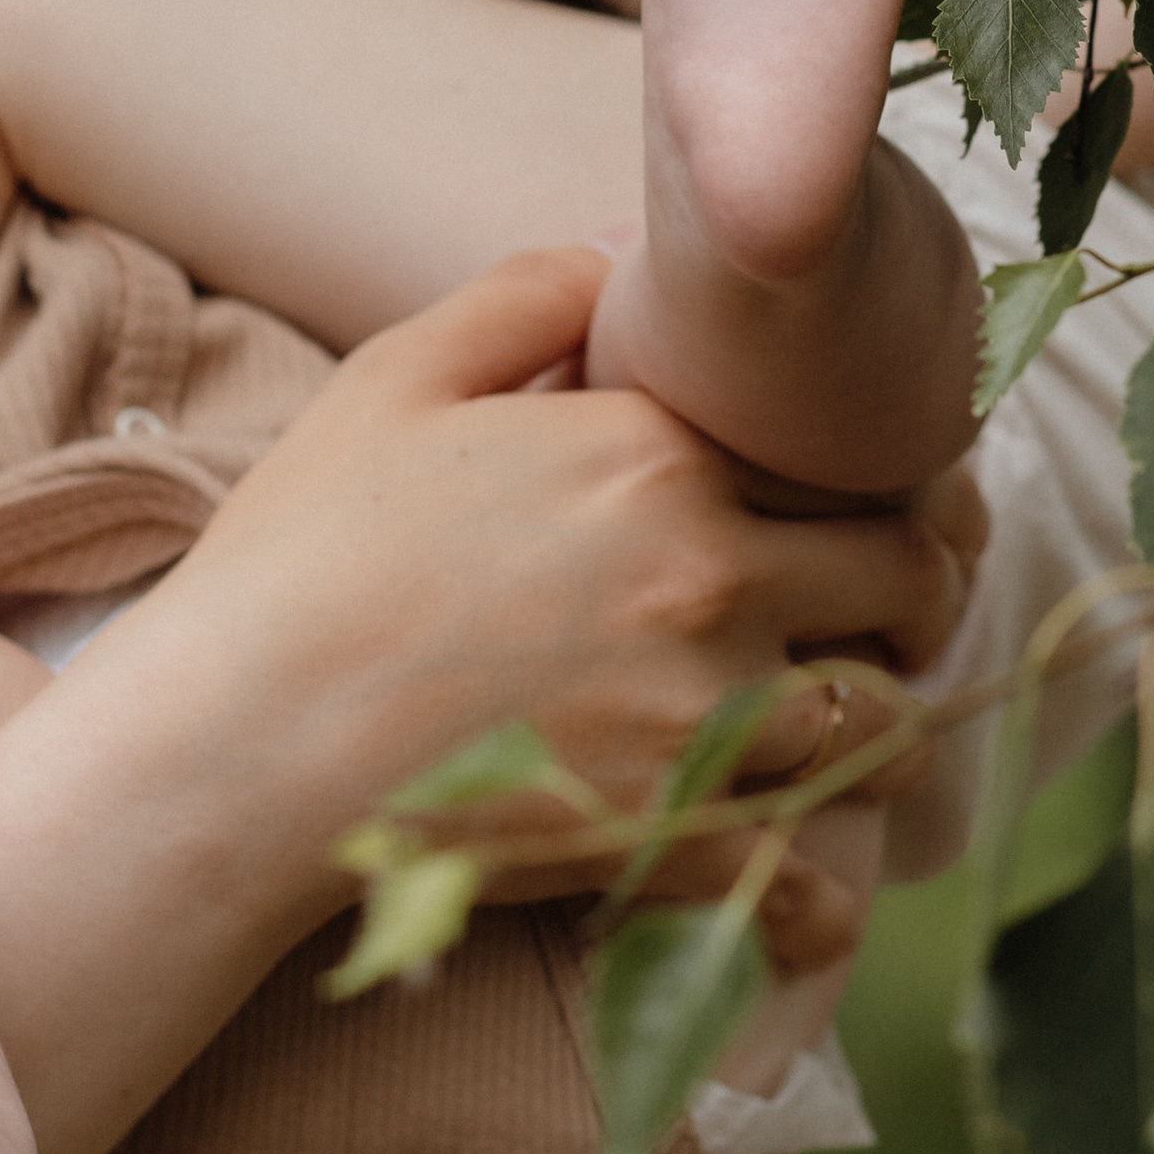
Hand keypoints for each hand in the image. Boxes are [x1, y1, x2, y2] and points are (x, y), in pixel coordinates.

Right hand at [176, 248, 977, 967]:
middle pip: (909, 579)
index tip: (884, 497)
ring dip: (883, 733)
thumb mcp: (397, 377)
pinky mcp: (666, 835)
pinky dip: (823, 905)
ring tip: (858, 740)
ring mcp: (699, 714)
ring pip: (885, 726)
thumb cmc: (298, 555)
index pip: (850, 452)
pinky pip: (807, 885)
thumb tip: (626, 246)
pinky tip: (813, 908)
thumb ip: (529, 296)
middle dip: (922, 594)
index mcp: (657, 453)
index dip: (883, 474)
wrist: (230, 743)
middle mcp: (709, 574)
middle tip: (901, 614)